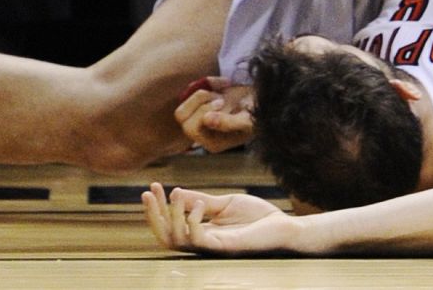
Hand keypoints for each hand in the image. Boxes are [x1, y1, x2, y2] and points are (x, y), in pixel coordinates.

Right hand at [142, 183, 303, 254]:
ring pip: (178, 241)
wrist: (285, 227)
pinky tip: (197, 204)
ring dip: (170, 217)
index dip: (157, 209)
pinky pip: (200, 240)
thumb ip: (202, 201)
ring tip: (173, 193)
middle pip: (166, 239)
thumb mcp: (225, 203)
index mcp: (202, 233)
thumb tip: (176, 193)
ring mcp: (214, 247)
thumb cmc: (257, 218)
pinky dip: (192, 221)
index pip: (170, 226)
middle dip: (153, 216)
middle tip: (147, 192)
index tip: (152, 186)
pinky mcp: (226, 247)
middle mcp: (204, 243)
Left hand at [175, 77, 255, 152]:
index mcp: (213, 143)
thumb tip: (207, 120)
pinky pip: (192, 89)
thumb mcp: (249, 121)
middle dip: (201, 102)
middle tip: (221, 98)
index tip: (222, 103)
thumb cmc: (258, 114)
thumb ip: (228, 123)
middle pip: (181, 116)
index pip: (190, 128)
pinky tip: (225, 84)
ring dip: (203, 93)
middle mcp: (203, 133)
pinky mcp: (202, 103)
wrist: (266, 100)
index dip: (203, 112)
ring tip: (223, 94)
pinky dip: (208, 82)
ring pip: (183, 104)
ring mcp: (200, 118)